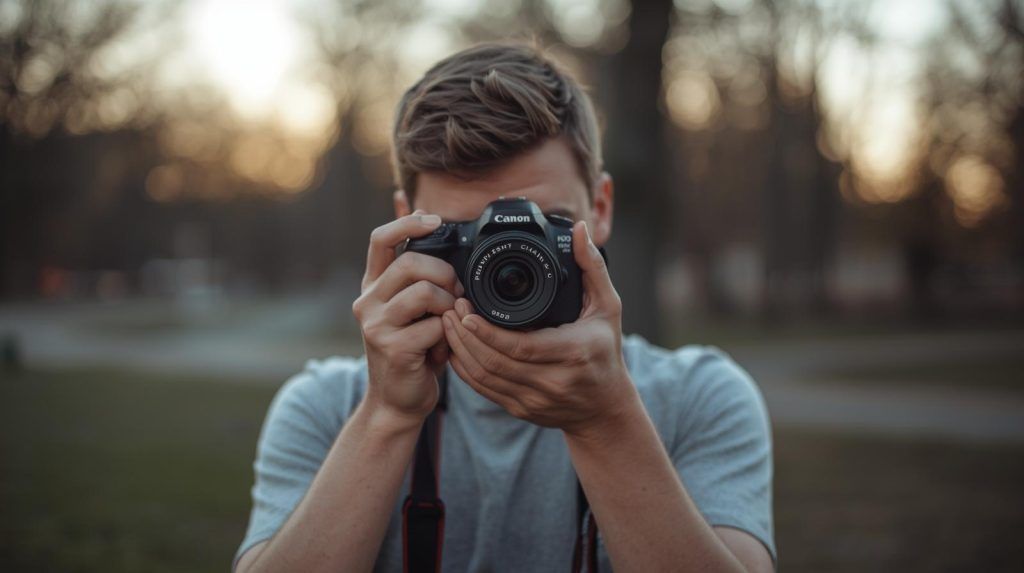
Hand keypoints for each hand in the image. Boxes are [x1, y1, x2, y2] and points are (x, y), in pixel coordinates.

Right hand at [353, 210, 463, 425]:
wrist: (398, 402)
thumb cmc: (415, 351)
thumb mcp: (414, 308)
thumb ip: (418, 271)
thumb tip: (419, 210)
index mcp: (373, 286)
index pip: (380, 239)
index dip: (407, 222)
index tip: (435, 220)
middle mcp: (367, 301)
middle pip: (410, 262)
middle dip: (444, 273)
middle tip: (456, 294)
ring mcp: (376, 325)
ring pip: (425, 292)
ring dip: (449, 305)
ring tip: (449, 324)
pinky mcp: (392, 348)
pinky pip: (435, 326)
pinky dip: (448, 337)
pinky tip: (442, 350)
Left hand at [441, 221, 636, 436]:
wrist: (606, 407)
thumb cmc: (606, 351)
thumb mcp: (608, 306)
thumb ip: (592, 266)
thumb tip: (580, 230)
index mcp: (572, 353)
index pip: (519, 346)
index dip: (487, 331)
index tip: (466, 310)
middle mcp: (552, 381)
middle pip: (494, 362)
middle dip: (465, 336)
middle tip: (450, 310)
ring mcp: (534, 400)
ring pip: (484, 379)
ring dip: (460, 351)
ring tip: (448, 324)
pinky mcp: (521, 410)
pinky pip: (485, 391)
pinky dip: (466, 370)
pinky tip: (455, 350)